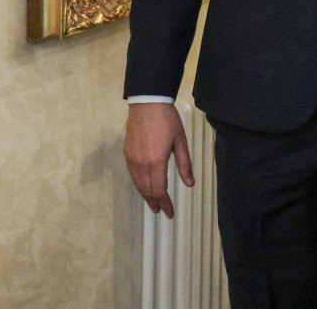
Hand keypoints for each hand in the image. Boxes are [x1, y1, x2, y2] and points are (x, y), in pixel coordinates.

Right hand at [124, 103, 192, 217]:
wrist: (147, 103)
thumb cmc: (168, 120)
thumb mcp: (181, 141)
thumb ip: (185, 164)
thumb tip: (190, 184)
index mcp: (156, 162)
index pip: (159, 190)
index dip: (165, 203)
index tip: (170, 213)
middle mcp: (141, 164)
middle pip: (147, 190)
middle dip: (155, 202)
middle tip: (162, 212)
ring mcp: (132, 159)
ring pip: (138, 184)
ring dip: (145, 196)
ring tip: (153, 204)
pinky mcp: (127, 153)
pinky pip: (132, 175)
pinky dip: (139, 184)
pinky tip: (144, 187)